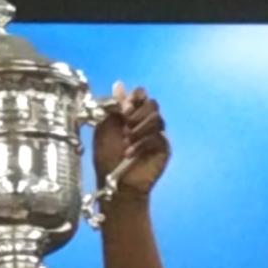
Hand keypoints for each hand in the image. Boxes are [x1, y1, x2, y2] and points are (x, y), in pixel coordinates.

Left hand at [93, 83, 170, 197]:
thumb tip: (119, 84)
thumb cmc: (107, 158)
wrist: (116, 183)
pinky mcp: (163, 146)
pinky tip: (131, 153)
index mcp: (130, 114)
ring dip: (138, 130)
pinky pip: (159, 136)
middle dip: (137, 114)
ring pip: (157, 118)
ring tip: (126, 143)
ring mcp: (156, 133)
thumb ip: (112, 108)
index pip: (141, 94)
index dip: (134, 98)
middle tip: (125, 127)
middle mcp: (145, 121)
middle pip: (152, 103)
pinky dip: (142, 143)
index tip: (124, 109)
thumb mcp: (104, 130)